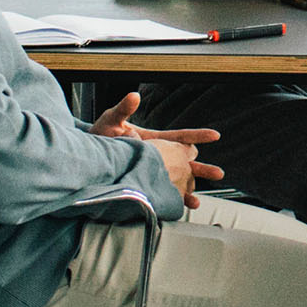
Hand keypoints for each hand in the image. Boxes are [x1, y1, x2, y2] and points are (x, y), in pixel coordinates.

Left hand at [93, 95, 221, 198]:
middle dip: (203, 168)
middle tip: (219, 174)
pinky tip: (178, 210)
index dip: (198, 136)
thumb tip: (134, 96)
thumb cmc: (100, 135)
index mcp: (155, 140)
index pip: (180, 137)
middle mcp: (158, 156)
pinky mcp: (144, 184)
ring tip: (198, 201)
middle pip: (186, 163)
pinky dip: (172, 202)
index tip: (215, 135)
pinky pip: (163, 194)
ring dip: (190, 190)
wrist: (86, 156)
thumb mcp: (111, 120)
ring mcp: (152, 171)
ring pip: (178, 181)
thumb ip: (123, 109)